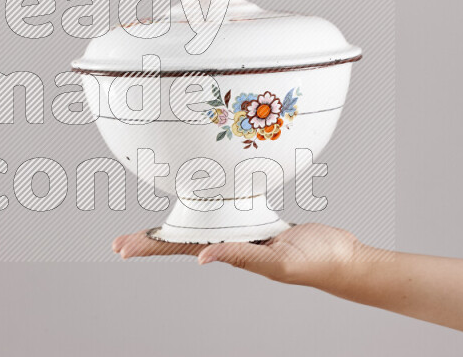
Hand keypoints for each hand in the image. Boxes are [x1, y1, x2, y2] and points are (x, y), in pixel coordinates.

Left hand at [112, 223, 363, 286]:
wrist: (342, 257)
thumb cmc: (315, 263)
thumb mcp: (277, 262)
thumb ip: (242, 257)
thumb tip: (204, 257)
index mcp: (229, 250)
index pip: (180, 246)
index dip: (150, 245)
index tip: (120, 248)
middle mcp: (230, 240)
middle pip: (182, 235)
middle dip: (151, 238)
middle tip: (120, 242)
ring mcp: (243, 229)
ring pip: (202, 221)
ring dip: (176, 221)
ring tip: (150, 226)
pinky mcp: (259, 219)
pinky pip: (229, 208)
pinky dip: (211, 202)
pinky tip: (202, 199)